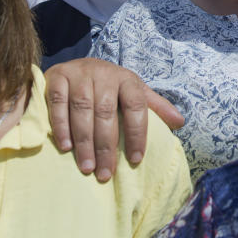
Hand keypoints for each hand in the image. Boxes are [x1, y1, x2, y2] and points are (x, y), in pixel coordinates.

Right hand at [44, 58, 184, 181]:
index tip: (136, 159)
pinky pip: (58, 102)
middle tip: (105, 173)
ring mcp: (79, 73)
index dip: (137, 133)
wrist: (78, 64)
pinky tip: (65, 147)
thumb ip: (155, 107)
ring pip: (82, 108)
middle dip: (106, 145)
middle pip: (106, 111)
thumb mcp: (134, 92)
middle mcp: (104, 73)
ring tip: (87, 167)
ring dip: (84, 140)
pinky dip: (61, 126)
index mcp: (127, 79)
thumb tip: (180, 122)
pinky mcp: (57, 76)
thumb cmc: (110, 86)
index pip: (136, 105)